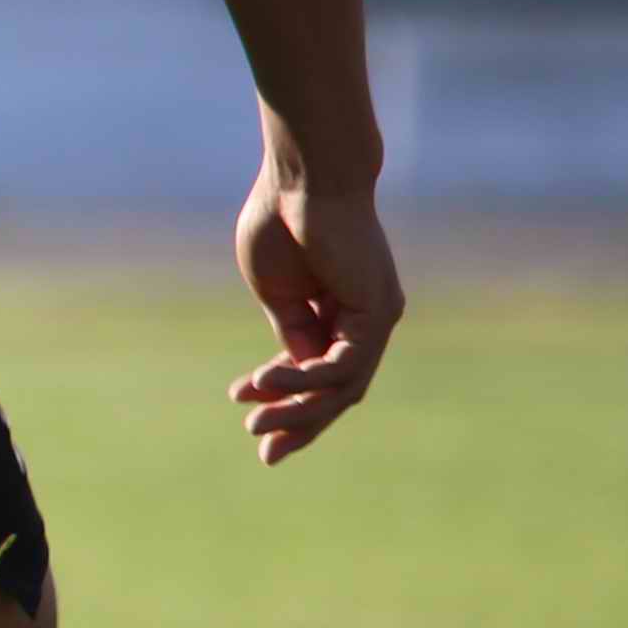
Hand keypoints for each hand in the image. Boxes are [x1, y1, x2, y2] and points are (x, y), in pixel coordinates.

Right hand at [229, 139, 400, 462]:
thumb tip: (293, 376)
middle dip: (301, 423)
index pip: (322, 373)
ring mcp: (377, 316)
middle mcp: (369, 319)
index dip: (287, 401)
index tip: (249, 420)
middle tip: (264, 451)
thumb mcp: (277, 292)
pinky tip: (267, 380)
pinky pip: (344, 364)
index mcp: (343, 312)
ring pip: (344, 386)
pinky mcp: (376, 311)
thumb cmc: (282, 219)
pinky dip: (306, 379)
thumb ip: (289, 331)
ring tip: (254, 425)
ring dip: (298, 410)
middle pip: (340, 390)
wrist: (302, 176)